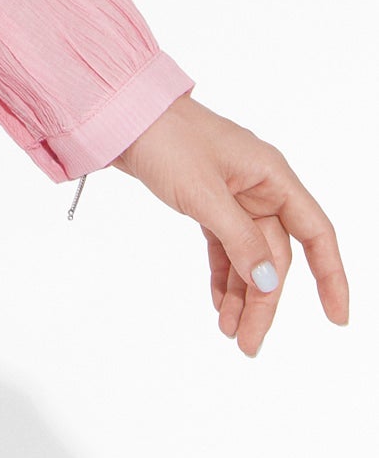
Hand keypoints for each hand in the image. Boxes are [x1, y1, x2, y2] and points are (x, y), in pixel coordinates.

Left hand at [110, 91, 349, 353]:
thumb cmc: (166, 139)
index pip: (316, 233)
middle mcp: (259, 187)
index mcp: (271, 176)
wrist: (121, 115)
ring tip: (230, 332)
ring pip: (250, 256)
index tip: (336, 317)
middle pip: (276, 255)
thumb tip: (270, 283)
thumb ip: (241, 240)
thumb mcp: (205, 193)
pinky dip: (224, 276)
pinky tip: (220, 304)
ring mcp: (234, 195)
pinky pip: (225, 247)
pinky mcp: (208, 202)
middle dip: (265, 300)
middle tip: (249, 343)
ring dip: (242, 295)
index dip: (331, 276)